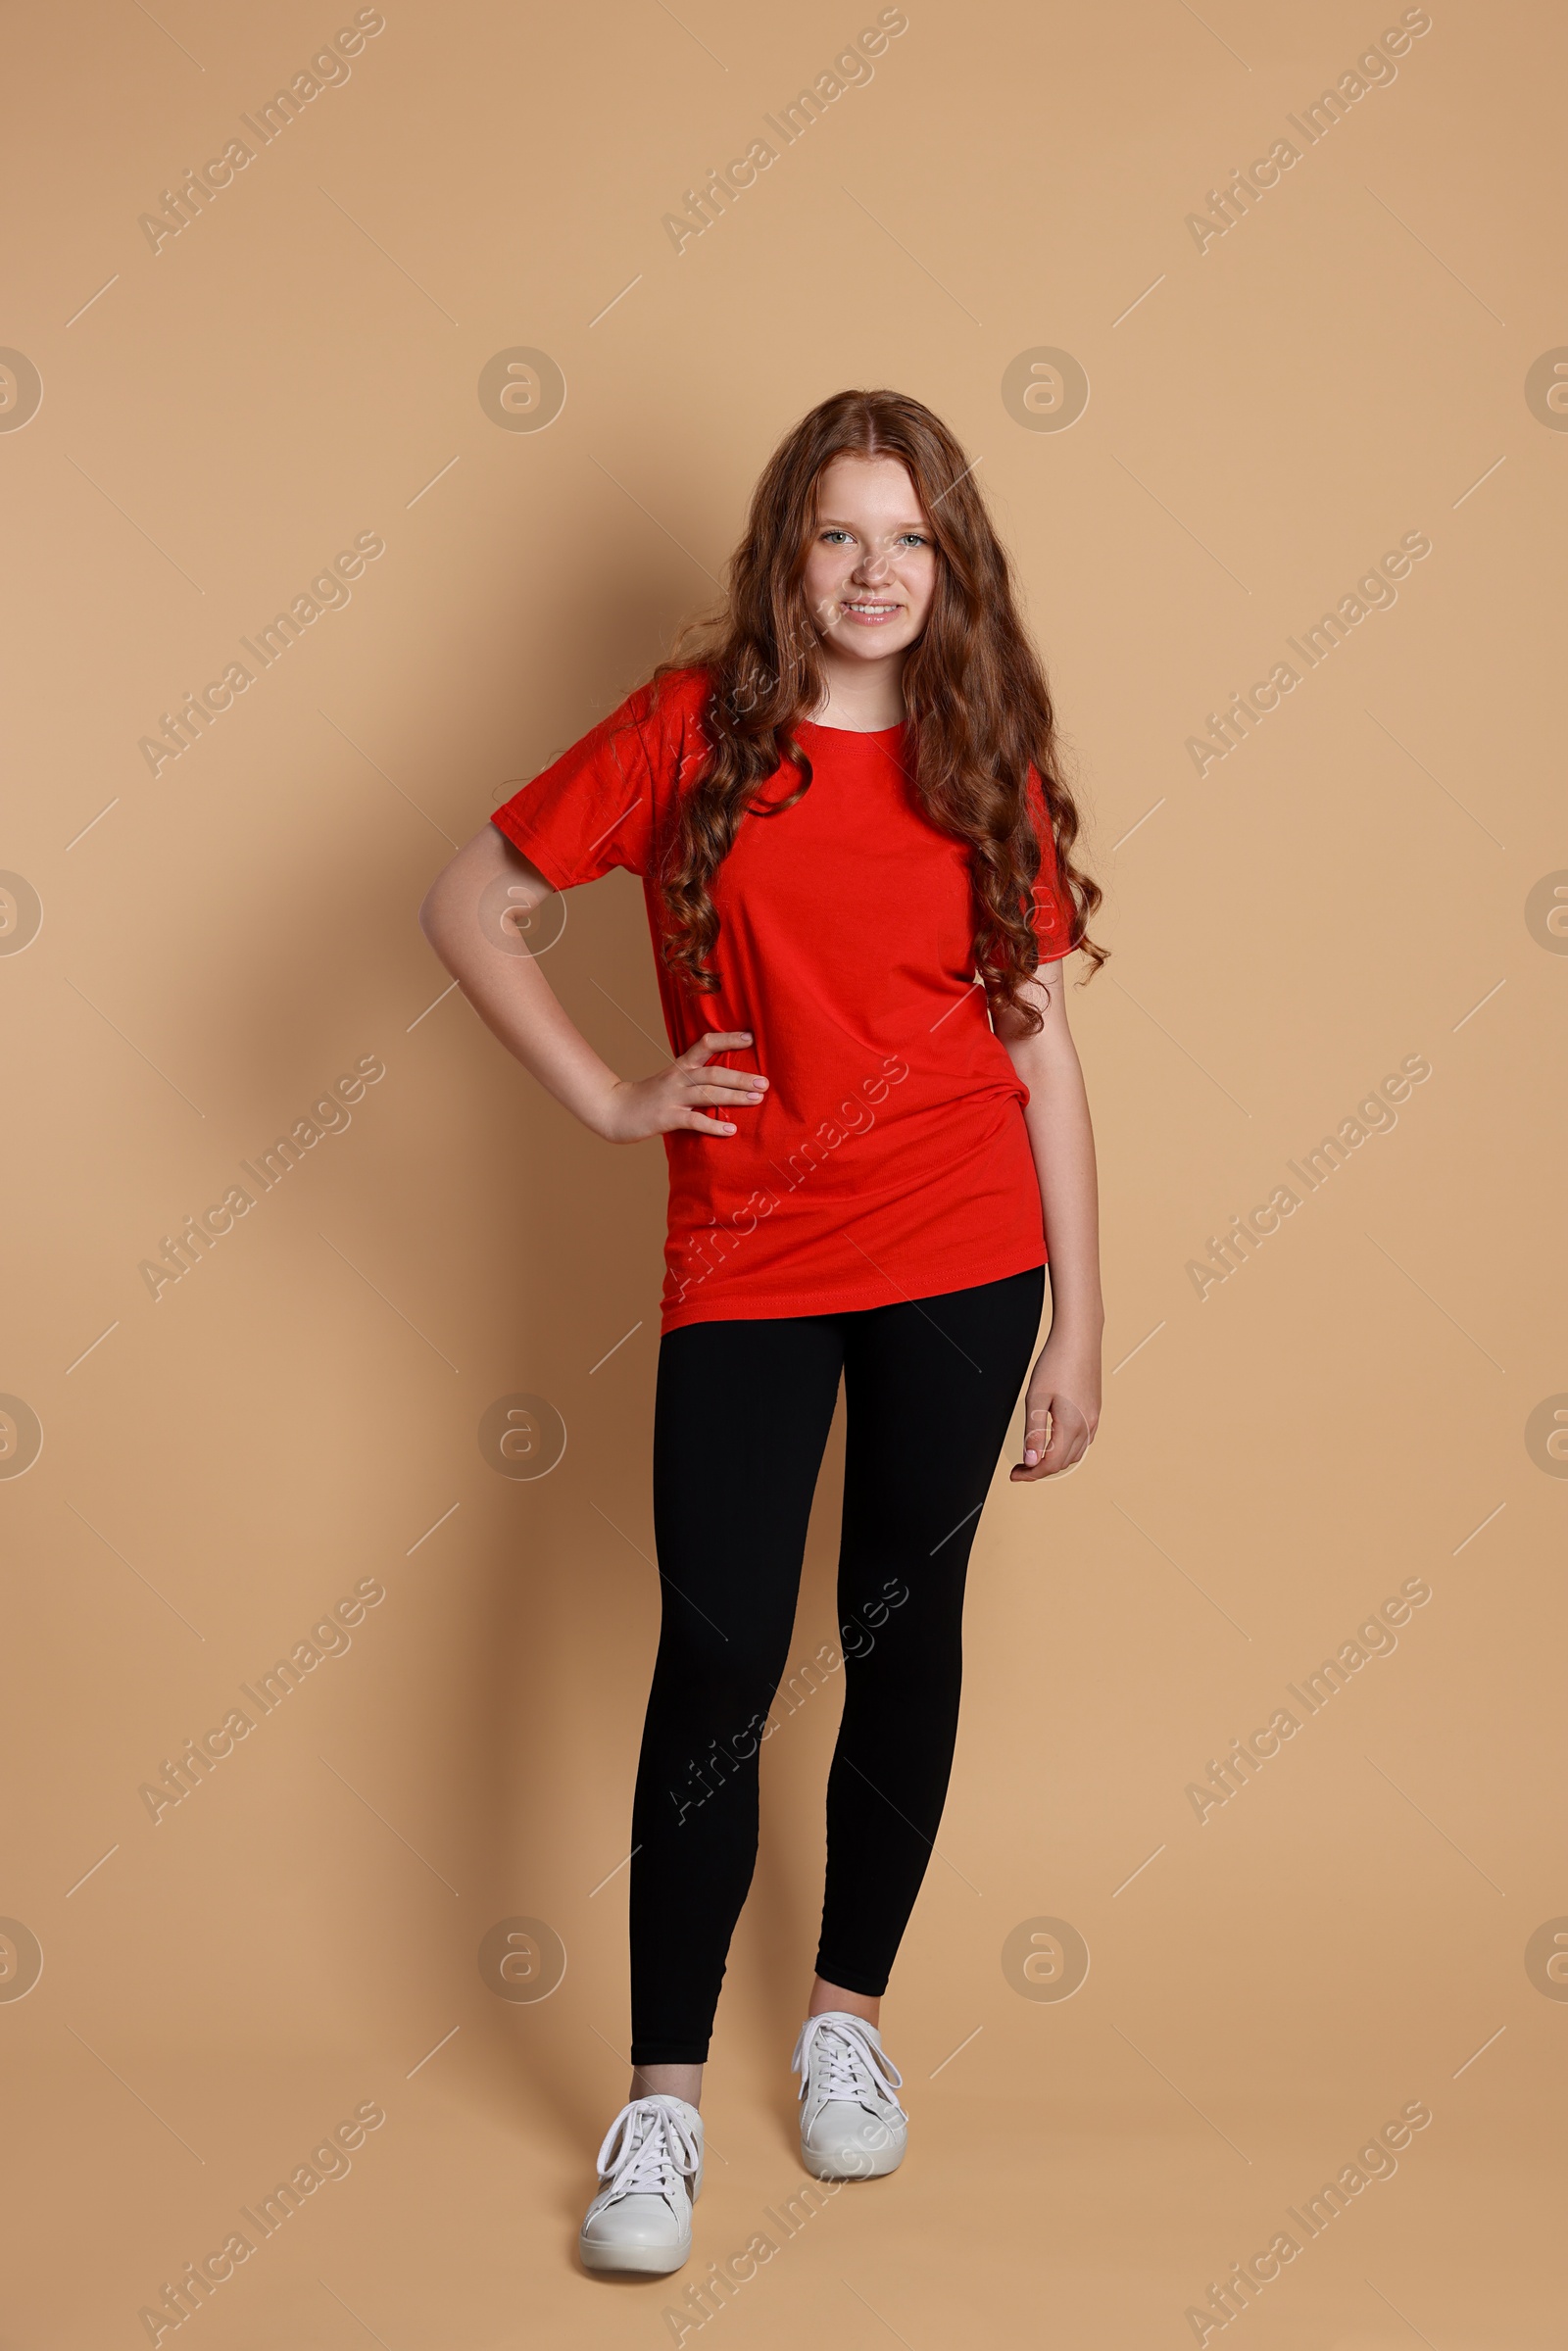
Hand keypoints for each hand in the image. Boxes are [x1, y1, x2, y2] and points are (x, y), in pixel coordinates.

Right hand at [596, 1030, 768, 1142]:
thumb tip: (728, 1076)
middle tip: (764, 1082)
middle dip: (741, 1077)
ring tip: (757, 1100)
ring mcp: (672, 1098)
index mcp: (681, 1066)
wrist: (614, 1111)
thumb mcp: (672, 1080)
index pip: (706, 1044)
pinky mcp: (666, 1118)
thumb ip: (695, 1076)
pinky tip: (731, 1130)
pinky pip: (693, 1121)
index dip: (728, 1039)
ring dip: (734, 1097)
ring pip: (707, 1094)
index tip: (751, 1038)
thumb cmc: (649, 1097)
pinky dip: (713, 1126)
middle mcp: (678, 1078)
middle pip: (713, 1072)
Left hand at [1009, 1333, 1100, 1480]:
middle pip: (1064, 1462)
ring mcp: (1094, 1418)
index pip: (1051, 1463)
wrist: (1079, 1337)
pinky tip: (1053, 1441)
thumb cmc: (1056, 1362)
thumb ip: (1033, 1432)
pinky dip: (1066, 1448)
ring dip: (1054, 1460)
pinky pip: (1083, 1440)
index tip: (1014, 1474)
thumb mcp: (1036, 1398)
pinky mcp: (1095, 1410)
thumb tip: (1030, 1460)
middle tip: (1020, 1467)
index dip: (1031, 1473)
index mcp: (1072, 1425)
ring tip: (1033, 1456)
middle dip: (1040, 1469)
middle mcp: (1087, 1425)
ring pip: (1075, 1453)